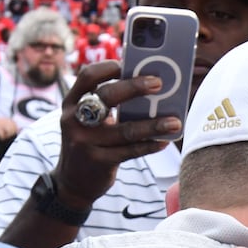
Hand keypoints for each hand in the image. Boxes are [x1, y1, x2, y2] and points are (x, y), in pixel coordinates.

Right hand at [51, 60, 178, 206]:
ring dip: (153, 125)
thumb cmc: (91, 143)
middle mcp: (74, 120)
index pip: (87, 76)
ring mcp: (84, 142)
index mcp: (72, 103)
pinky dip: (149, 145)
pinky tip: (164, 141)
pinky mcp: (98, 162)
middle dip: (134, 87)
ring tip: (175, 122)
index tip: (130, 64)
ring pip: (124, 129)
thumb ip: (109, 106)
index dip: (108, 67)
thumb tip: (150, 91)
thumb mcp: (90, 121)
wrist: (72, 182)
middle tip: (159, 83)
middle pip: (106, 97)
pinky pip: (129, 151)